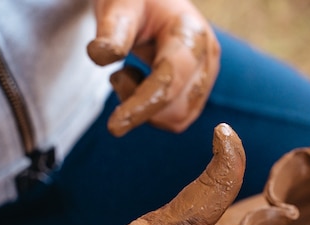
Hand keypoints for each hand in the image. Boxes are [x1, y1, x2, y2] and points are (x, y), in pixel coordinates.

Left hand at [87, 0, 219, 136]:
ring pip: (178, 118)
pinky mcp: (201, 89)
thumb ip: (113, 30)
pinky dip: (154, 111)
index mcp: (191, 34)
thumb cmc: (136, 0)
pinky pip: (179, 117)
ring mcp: (208, 76)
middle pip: (177, 108)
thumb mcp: (120, 6)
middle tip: (118, 75)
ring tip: (130, 75)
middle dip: (141, 106)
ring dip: (147, 109)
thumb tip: (102, 56)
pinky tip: (142, 83)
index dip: (142, 105)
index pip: (169, 80)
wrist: (155, 1)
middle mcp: (207, 58)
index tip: (114, 126)